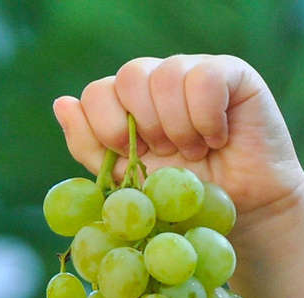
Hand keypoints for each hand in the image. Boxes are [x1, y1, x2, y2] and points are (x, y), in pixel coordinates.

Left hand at [53, 55, 303, 232]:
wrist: (242, 217)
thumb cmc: (184, 205)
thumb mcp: (129, 186)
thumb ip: (92, 148)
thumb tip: (61, 103)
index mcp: (129, 107)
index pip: (98, 92)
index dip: (106, 126)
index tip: (131, 157)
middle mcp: (158, 83)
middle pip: (129, 77)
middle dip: (143, 128)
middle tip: (166, 155)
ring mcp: (194, 73)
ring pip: (165, 76)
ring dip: (177, 129)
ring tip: (194, 154)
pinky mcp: (230, 74)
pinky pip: (203, 79)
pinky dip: (206, 119)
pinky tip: (217, 139)